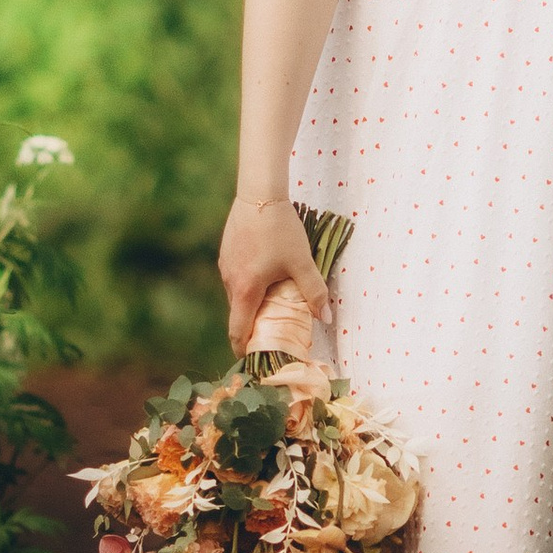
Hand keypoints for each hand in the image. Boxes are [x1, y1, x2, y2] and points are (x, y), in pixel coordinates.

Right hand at [219, 194, 327, 355]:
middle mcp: (229, 281)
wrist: (259, 193)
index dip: (243, 349)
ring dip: (252, 302)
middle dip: (253, 326)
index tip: (253, 359)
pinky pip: (236, 277)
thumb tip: (327, 318)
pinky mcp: (227, 251)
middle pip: (238, 313)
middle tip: (273, 331)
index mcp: (245, 290)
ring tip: (274, 301)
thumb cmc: (280, 229)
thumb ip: (314, 292)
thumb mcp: (301, 262)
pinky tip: (266, 272)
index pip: (238, 331)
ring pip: (237, 294)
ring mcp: (225, 265)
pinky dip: (248, 284)